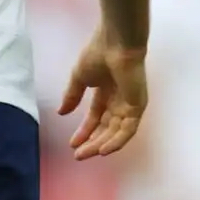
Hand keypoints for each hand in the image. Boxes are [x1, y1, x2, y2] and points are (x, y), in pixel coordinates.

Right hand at [57, 29, 147, 159]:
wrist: (115, 44)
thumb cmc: (97, 54)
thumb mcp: (79, 77)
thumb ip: (72, 96)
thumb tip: (61, 112)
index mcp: (106, 91)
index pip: (96, 117)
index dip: (84, 131)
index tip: (72, 144)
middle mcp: (118, 100)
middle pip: (106, 128)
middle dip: (92, 142)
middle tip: (78, 155)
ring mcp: (129, 104)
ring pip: (116, 132)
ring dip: (101, 144)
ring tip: (87, 154)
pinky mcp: (138, 106)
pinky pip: (128, 129)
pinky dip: (117, 141)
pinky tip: (103, 150)